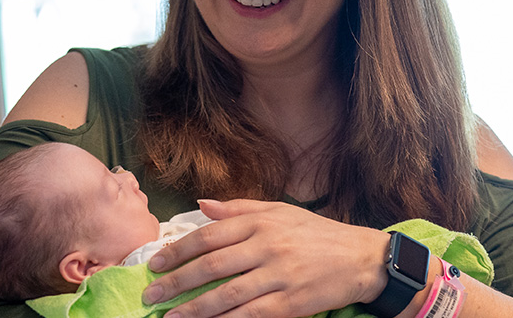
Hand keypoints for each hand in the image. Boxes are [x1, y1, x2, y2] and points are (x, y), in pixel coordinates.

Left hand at [142, 199, 391, 317]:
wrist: (361, 258)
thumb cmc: (317, 234)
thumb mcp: (280, 212)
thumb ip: (239, 209)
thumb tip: (201, 204)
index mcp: (262, 222)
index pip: (210, 235)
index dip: (179, 250)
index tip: (156, 263)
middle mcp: (268, 246)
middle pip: (212, 265)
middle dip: (177, 282)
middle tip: (151, 294)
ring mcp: (279, 276)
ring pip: (227, 294)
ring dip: (194, 309)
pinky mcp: (291, 304)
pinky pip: (251, 315)